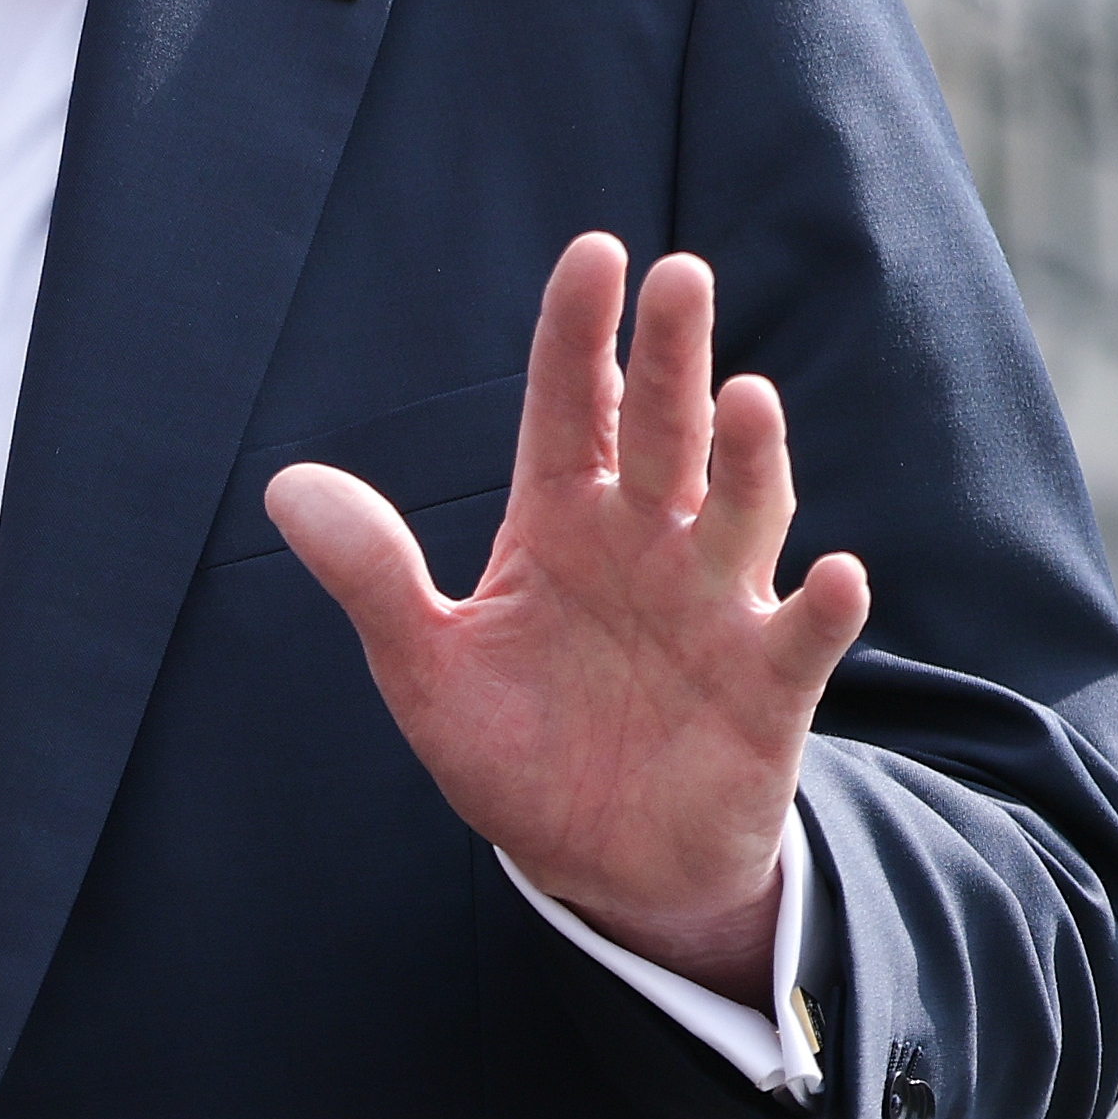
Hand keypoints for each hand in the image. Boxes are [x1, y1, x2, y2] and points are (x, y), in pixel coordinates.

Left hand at [267, 234, 868, 1002]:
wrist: (597, 865)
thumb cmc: (515, 748)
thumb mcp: (424, 666)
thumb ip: (371, 575)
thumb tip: (283, 487)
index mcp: (561, 522)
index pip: (571, 406)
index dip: (580, 333)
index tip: (593, 254)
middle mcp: (647, 544)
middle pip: (662, 433)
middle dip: (671, 358)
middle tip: (680, 276)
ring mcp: (714, 608)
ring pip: (741, 514)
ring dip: (751, 461)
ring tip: (746, 397)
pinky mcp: (767, 689)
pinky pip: (800, 640)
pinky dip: (821, 609)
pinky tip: (833, 575)